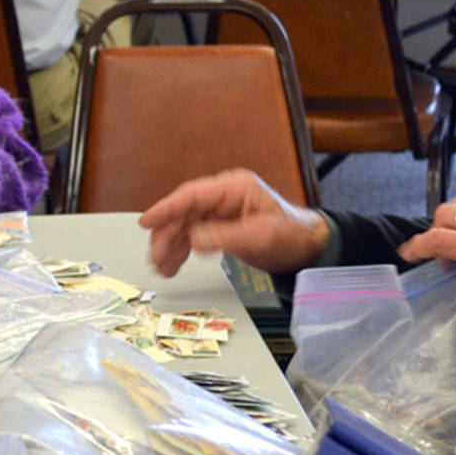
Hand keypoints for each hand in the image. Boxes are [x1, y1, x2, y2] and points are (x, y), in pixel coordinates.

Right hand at [139, 169, 330, 277]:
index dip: (166, 208)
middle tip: (156, 256)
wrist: (307, 247)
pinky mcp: (221, 225)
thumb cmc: (291, 235)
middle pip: (184, 212)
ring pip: (185, 225)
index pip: (192, 195)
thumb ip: (224, 236)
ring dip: (171, 245)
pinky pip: (194, 235)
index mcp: (234, 188)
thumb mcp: (260, 236)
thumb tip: (192, 239)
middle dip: (166, 235)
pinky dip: (182, 250)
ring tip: (162, 266)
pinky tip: (173, 264)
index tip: (147, 222)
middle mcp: (225, 195)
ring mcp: (222, 210)